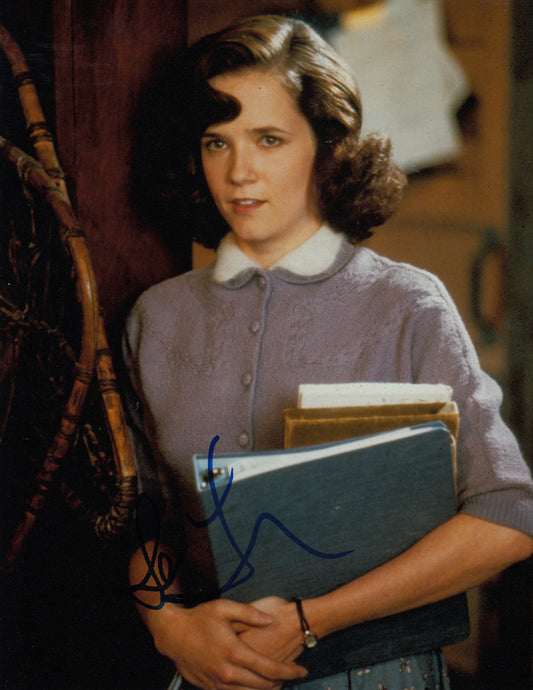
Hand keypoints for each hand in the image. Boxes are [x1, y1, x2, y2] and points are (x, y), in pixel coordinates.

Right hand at [152, 598, 307, 689]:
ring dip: (267, 689)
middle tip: (292, 673)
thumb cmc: (200, 619)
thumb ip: (250, 613)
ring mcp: (218, 684)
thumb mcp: (224, 607)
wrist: (172, 635)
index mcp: (234, 652)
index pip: (269, 669)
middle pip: (264, 686)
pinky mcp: (211, 689)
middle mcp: (228, 673)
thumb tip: (272, 620)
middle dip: (282, 682)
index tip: (302, 670)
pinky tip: (256, 683)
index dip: (289, 671)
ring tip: (278, 680)